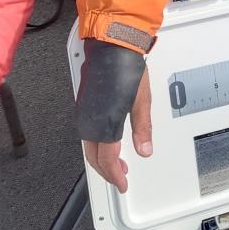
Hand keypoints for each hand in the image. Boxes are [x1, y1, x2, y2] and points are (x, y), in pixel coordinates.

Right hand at [83, 70, 152, 193]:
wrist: (111, 46)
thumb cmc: (126, 67)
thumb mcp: (142, 100)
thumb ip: (143, 128)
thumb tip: (144, 149)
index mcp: (105, 122)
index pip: (107, 159)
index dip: (115, 176)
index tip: (122, 184)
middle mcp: (90, 120)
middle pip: (94, 157)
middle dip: (107, 171)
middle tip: (120, 177)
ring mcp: (85, 113)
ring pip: (89, 146)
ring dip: (101, 159)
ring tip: (117, 163)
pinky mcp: (84, 105)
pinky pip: (87, 133)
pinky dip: (97, 145)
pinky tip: (107, 144)